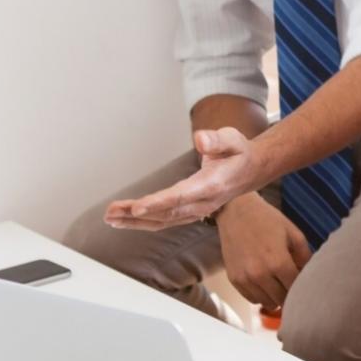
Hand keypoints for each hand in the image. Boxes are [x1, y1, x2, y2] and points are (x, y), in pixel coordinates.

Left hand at [104, 128, 262, 229]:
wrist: (251, 171)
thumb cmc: (238, 153)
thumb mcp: (232, 139)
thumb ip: (216, 140)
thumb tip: (200, 140)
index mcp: (212, 185)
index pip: (181, 196)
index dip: (158, 202)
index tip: (137, 208)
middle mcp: (203, 203)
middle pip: (166, 212)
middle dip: (137, 214)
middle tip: (111, 212)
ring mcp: (197, 211)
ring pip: (162, 220)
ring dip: (135, 221)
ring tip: (110, 217)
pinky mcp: (190, 213)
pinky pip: (164, 221)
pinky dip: (143, 222)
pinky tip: (125, 219)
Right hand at [215, 193, 310, 309]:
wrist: (236, 211)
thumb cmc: (268, 220)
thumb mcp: (294, 234)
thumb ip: (305, 257)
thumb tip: (312, 276)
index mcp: (278, 262)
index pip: (296, 289)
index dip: (303, 288)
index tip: (306, 284)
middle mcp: (259, 274)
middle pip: (282, 299)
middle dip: (290, 293)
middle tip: (293, 283)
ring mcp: (244, 278)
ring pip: (267, 303)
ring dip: (276, 296)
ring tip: (279, 282)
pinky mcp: (233, 279)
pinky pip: (252, 299)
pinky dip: (261, 295)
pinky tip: (266, 282)